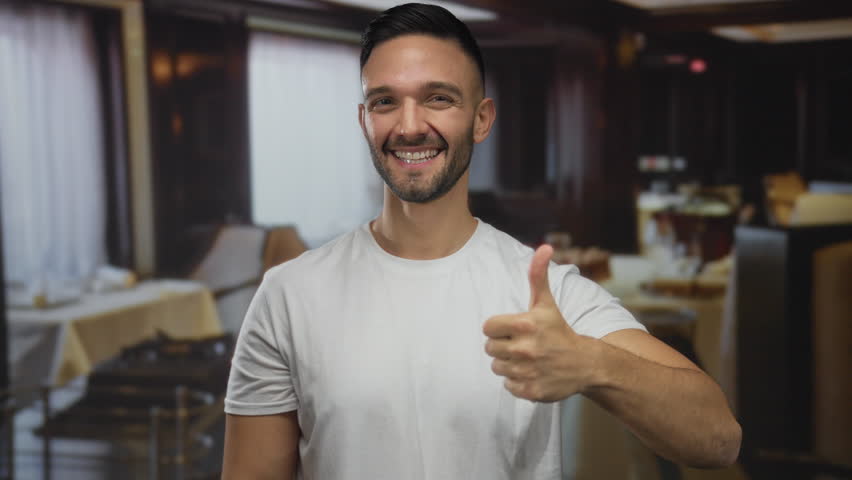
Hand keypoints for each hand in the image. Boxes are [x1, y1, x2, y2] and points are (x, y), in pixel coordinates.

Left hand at [483, 244, 596, 401]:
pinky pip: (507, 386)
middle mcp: (524, 349)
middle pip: (490, 348)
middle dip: (502, 346)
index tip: (513, 329)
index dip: (498, 328)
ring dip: (508, 364)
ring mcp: (527, 371)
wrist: (586, 364)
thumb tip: (544, 247)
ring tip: (527, 358)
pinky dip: (517, 381)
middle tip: (521, 344)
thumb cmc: (560, 330)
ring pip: (497, 368)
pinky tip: (531, 373)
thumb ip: (538, 275)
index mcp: (524, 324)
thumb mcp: (547, 302)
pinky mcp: (530, 391)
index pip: (487, 327)